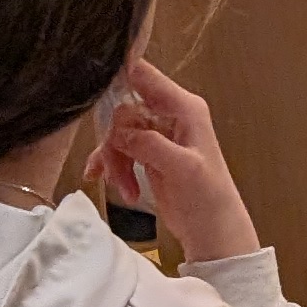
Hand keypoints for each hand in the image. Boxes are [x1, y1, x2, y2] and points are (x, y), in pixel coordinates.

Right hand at [90, 59, 258, 262]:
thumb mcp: (184, 169)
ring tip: (125, 189)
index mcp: (184, 108)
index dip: (118, 73)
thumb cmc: (209, 199)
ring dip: (114, 160)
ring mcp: (158, 134)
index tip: (93, 88)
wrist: (213, 232)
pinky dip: (111, 165)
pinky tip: (105, 180)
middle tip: (114, 169)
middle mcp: (169, 115)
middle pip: (123, 109)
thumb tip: (119, 131)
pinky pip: (119, 149)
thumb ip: (151, 145)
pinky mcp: (148, 153)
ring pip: (118, 132)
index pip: (144, 75)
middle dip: (114, 140)